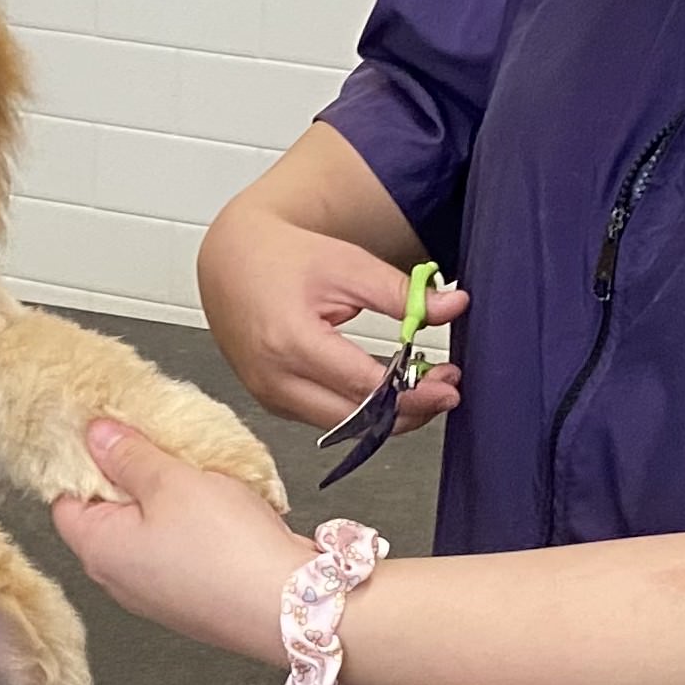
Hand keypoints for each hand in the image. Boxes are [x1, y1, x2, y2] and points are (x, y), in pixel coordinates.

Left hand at [52, 421, 311, 662]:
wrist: (291, 605)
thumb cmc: (226, 548)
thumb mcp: (171, 480)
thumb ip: (128, 455)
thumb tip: (96, 436)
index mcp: (99, 550)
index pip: (65, 498)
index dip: (82, 460)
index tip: (107, 430)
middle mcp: (119, 579)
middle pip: (107, 513)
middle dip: (130, 474)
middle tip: (158, 442)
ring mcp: (157, 592)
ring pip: (148, 529)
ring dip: (168, 497)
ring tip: (196, 470)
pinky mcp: (192, 597)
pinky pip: (179, 549)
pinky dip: (193, 523)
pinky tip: (220, 504)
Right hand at [198, 202, 466, 432]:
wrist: (230, 260)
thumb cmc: (284, 257)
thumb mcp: (347, 265)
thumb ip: (401, 292)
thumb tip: (454, 307)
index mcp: (290, 342)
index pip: (363, 386)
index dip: (413, 392)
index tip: (448, 385)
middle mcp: (274, 379)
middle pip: (356, 420)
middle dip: (409, 410)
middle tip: (446, 387)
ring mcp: (269, 396)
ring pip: (344, 427)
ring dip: (389, 414)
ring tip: (425, 384)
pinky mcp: (272, 401)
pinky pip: (325, 419)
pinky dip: (362, 411)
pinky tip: (389, 389)